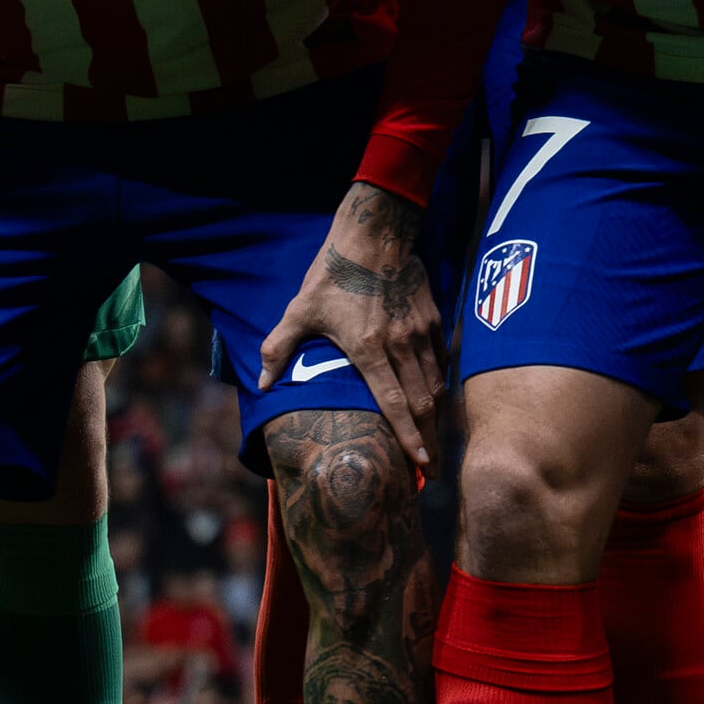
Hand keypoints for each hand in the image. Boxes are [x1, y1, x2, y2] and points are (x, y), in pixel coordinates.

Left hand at [262, 182, 442, 467]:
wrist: (374, 234)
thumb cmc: (332, 274)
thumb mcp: (300, 310)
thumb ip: (279, 348)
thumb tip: (262, 385)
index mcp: (369, 348)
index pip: (393, 402)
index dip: (408, 436)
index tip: (419, 463)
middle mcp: (401, 345)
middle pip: (423, 402)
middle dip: (429, 439)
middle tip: (432, 470)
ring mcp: (420, 331)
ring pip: (436, 383)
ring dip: (437, 416)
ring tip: (436, 442)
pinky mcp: (433, 318)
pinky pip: (441, 359)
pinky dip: (441, 383)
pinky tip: (437, 399)